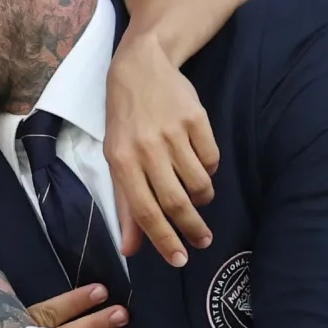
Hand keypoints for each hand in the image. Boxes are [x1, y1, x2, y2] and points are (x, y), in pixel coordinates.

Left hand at [106, 30, 216, 266]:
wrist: (141, 67)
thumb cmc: (125, 120)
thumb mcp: (116, 159)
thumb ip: (126, 204)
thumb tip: (130, 248)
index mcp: (122, 161)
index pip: (144, 210)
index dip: (162, 238)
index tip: (179, 260)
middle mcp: (147, 149)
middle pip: (176, 201)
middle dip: (192, 228)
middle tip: (203, 241)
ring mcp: (174, 133)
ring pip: (199, 182)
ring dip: (202, 197)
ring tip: (198, 196)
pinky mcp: (197, 119)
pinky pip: (212, 159)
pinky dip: (209, 170)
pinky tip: (199, 165)